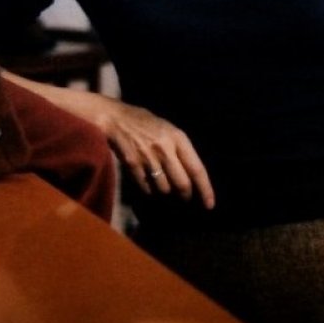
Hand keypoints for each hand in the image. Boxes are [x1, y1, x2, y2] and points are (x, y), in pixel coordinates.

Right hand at [92, 96, 213, 207]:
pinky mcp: (133, 164)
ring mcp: (148, 157)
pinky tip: (147, 182)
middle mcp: (165, 148)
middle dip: (185, 195)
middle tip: (185, 198)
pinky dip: (149, 190)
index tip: (209, 205)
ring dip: (165, 192)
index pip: (197, 168)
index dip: (205, 189)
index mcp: (177, 137)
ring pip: (164, 188)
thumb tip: (191, 174)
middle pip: (182, 183)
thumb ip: (179, 148)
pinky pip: (146, 187)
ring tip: (162, 184)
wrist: (114, 117)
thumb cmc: (143, 122)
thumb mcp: (167, 129)